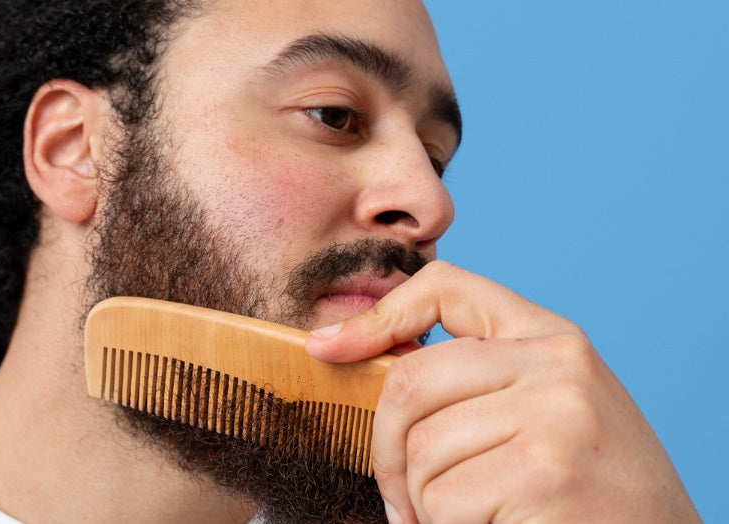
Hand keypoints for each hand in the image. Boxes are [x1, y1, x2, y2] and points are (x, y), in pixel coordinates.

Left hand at [307, 261, 698, 523]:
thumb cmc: (592, 487)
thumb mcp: (550, 408)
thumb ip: (481, 378)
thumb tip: (360, 357)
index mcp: (553, 337)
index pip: (446, 287)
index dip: (376, 315)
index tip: (326, 349)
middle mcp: (556, 364)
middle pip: (409, 381)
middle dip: (384, 450)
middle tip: (400, 495)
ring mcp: (554, 415)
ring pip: (419, 450)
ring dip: (421, 501)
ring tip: (464, 517)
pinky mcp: (543, 473)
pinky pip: (441, 500)